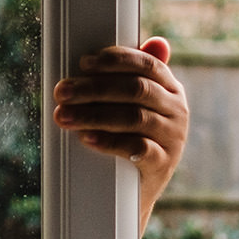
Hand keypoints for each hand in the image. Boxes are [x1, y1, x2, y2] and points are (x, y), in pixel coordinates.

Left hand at [51, 37, 188, 231]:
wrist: (133, 196)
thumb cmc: (129, 140)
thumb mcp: (134, 107)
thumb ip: (129, 76)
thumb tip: (145, 42)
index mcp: (170, 88)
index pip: (146, 64)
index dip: (114, 60)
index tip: (83, 64)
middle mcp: (177, 110)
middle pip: (136, 89)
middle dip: (94, 88)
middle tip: (61, 92)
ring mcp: (173, 138)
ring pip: (134, 117)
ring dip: (94, 114)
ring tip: (65, 116)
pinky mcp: (163, 164)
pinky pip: (138, 148)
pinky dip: (109, 141)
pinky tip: (87, 138)